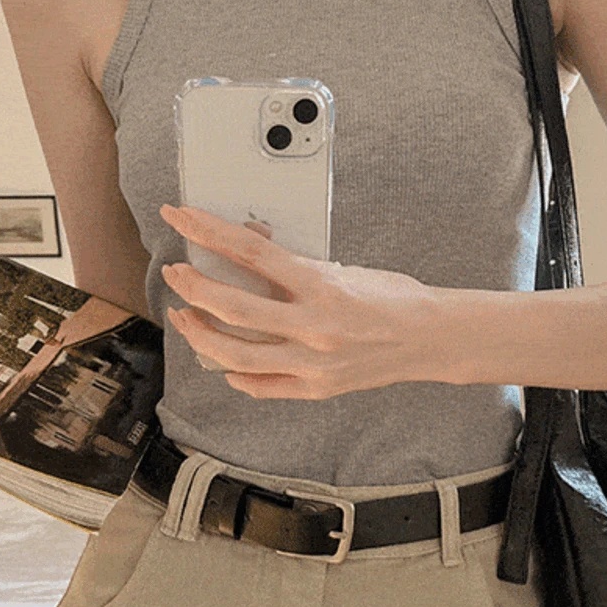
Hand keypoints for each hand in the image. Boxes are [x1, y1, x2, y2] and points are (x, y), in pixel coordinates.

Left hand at [158, 204, 449, 398]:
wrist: (430, 339)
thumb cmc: (392, 297)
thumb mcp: (344, 270)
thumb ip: (295, 268)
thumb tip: (248, 252)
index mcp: (322, 286)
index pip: (250, 253)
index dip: (207, 231)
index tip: (180, 217)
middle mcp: (315, 328)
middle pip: (234, 308)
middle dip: (193, 287)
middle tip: (175, 273)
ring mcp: (314, 364)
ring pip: (237, 355)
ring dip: (201, 334)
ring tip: (186, 317)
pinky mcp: (316, 389)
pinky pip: (262, 386)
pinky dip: (236, 374)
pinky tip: (224, 361)